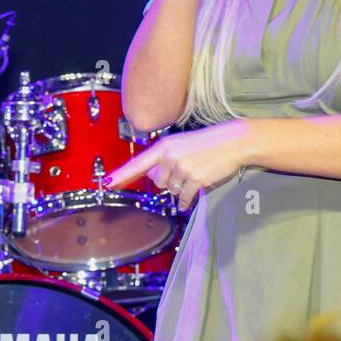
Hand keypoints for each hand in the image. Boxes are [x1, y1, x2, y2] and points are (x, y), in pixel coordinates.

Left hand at [105, 119, 252, 211]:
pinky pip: (184, 197)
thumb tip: (155, 178)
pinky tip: (196, 191)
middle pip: (158, 182)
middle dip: (169, 181)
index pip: (138, 164)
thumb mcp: (183, 144)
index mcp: (165, 145)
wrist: (233, 142)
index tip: (107, 183)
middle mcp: (170, 156)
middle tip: (186, 170)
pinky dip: (188, 199)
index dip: (122, 175)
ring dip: (182, 188)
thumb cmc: (209, 143)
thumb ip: (166, 159)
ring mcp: (182, 168)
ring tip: (196, 174)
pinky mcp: (195, 179)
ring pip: (172, 190)